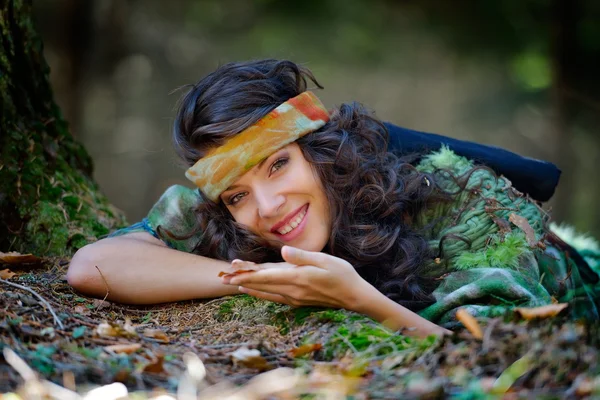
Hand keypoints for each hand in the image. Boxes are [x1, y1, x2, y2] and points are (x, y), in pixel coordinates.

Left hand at [222, 246, 371, 309]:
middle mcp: (293, 290)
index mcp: (298, 277)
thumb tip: (283, 251)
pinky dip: (262, 293)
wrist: (354, 297)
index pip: (267, 276)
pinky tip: (255, 292)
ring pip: (266, 292)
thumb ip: (302, 256)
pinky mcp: (299, 301)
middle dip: (242, 281)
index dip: (248, 274)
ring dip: (249, 288)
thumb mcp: (325, 260)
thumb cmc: (342, 275)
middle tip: (223, 278)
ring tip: (233, 285)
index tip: (232, 273)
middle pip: (262, 285)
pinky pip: (275, 297)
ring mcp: (295, 298)